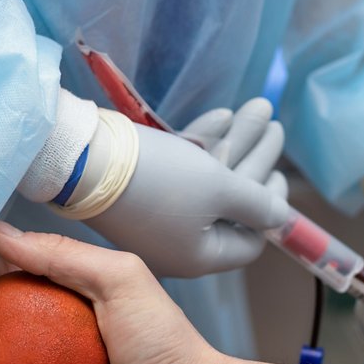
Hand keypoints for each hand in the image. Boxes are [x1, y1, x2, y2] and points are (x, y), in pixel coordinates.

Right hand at [85, 98, 288, 277]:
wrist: (80, 158)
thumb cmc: (160, 179)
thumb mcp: (221, 189)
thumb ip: (258, 203)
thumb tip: (283, 218)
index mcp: (199, 256)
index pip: (249, 241)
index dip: (270, 208)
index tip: (278, 175)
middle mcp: (177, 242)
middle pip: (230, 205)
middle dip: (255, 161)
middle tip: (275, 126)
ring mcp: (155, 216)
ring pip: (206, 181)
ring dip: (234, 144)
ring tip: (259, 107)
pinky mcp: (137, 189)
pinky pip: (179, 171)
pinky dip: (201, 145)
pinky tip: (221, 116)